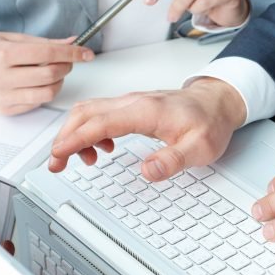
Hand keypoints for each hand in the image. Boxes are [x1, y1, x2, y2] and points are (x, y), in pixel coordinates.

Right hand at [0, 32, 93, 115]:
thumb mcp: (12, 38)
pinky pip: (38, 102)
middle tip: (68, 60)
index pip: (48, 54)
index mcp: (1, 54)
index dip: (72, 53)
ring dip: (59, 82)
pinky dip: (45, 92)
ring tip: (53, 72)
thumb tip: (73, 42)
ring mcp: (2, 96)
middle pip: (51, 75)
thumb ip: (44, 42)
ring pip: (48, 92)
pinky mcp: (6, 109)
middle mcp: (0, 77)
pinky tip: (39, 83)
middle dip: (67, 66)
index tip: (86, 53)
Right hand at [48, 78, 246, 178]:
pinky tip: (102, 149)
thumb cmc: (210, 122)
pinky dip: (90, 130)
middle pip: (85, 113)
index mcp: (146, 111)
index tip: (58, 156)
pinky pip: (101, 113)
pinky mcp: (132, 107)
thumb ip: (173, 160)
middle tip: (57, 164)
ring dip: (75, 133)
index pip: (99, 123)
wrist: (218, 102)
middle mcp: (134, 102)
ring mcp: (131, 102)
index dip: (75, 140)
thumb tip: (147, 172)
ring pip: (90, 111)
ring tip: (81, 161)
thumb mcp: (200, 148)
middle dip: (65, 138)